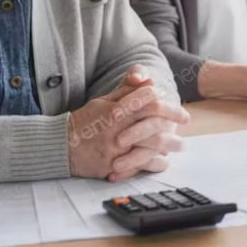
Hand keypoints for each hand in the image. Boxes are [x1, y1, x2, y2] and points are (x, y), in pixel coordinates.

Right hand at [68, 64, 188, 181]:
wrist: (60, 146)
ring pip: (150, 146)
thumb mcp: (104, 101)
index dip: (168, 104)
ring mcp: (115, 148)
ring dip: (169, 146)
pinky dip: (154, 164)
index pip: (149, 101)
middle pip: (154, 123)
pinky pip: (139, 166)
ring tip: (179, 145)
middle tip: (186, 123)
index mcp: (116, 109)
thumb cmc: (85, 121)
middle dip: (174, 124)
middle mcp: (117, 128)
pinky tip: (163, 161)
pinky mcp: (112, 165)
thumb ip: (127, 92)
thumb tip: (148, 80)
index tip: (180, 111)